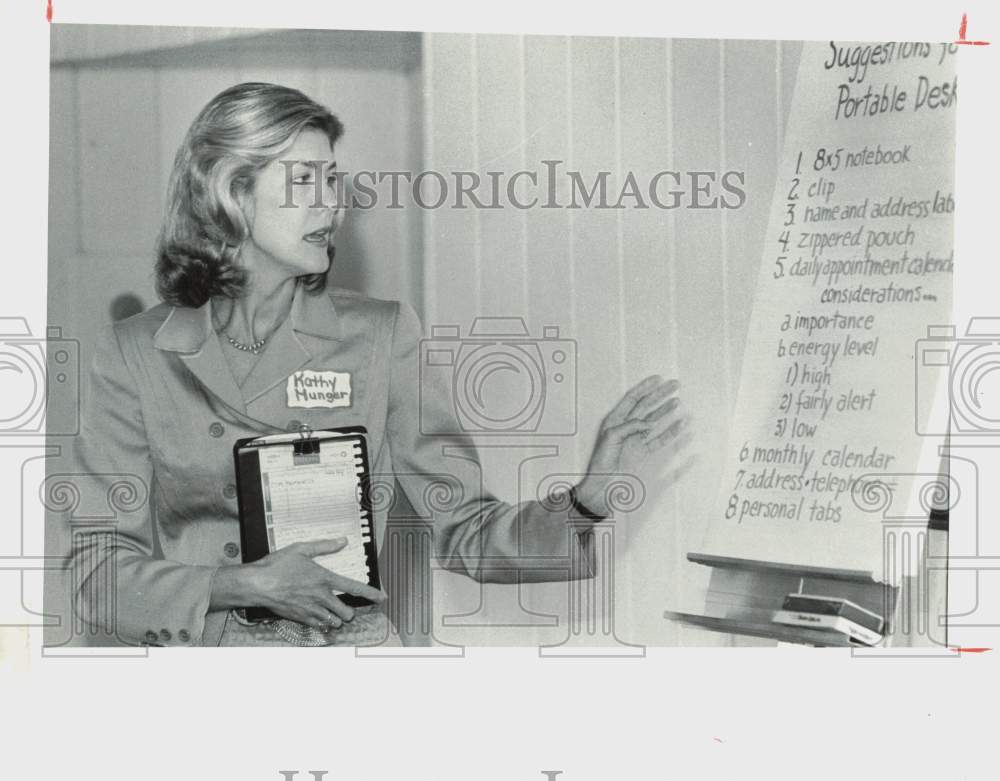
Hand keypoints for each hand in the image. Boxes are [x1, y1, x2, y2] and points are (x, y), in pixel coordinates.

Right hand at [243, 538, 386, 629]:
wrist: (257, 584)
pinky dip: (322, 622)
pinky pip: (320, 625)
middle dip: (349, 611)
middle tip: (344, 606)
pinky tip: (317, 614)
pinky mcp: (301, 618)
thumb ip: (324, 546)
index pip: (355, 588)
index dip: (371, 594)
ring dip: (336, 617)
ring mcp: (311, 609)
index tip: (382, 597)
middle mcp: (321, 596)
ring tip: (330, 610)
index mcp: (324, 578)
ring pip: (335, 621)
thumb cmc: (277, 565)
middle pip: (347, 612)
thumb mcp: (301, 549)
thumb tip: (342, 541)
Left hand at [574, 375, 691, 516]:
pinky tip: (680, 425)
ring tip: (677, 401)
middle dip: (660, 395)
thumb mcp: (612, 437)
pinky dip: (670, 432)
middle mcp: (626, 427)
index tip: (658, 379)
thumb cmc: (602, 462)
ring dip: (666, 410)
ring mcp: (635, 439)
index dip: (645, 387)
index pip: (632, 399)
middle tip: (675, 385)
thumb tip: (649, 423)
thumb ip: (631, 426)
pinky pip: (659, 439)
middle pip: (646, 406)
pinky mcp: (642, 452)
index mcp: (615, 420)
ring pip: (654, 421)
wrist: (602, 486)